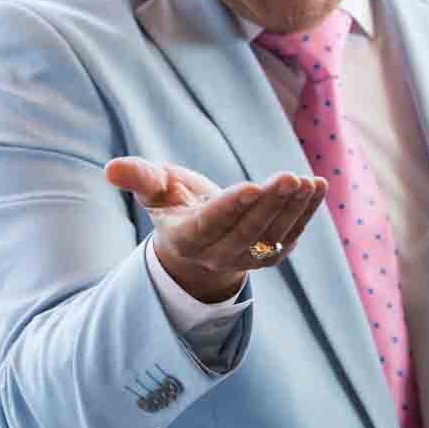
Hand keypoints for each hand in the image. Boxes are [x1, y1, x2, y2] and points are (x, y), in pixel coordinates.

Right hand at [104, 157, 327, 303]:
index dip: (230, 208)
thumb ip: (139, 178)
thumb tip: (111, 169)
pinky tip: (318, 187)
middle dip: (269, 204)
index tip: (250, 186)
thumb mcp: (154, 190)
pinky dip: (306, 213)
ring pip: (272, 236)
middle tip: (288, 177)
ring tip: (307, 182)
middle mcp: (218, 255)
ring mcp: (247, 259)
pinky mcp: (270, 256)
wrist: (198, 242)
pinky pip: (291, 235)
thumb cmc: (173, 204)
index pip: (211, 225)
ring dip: (293, 209)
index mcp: (187, 238)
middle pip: (247, 231)